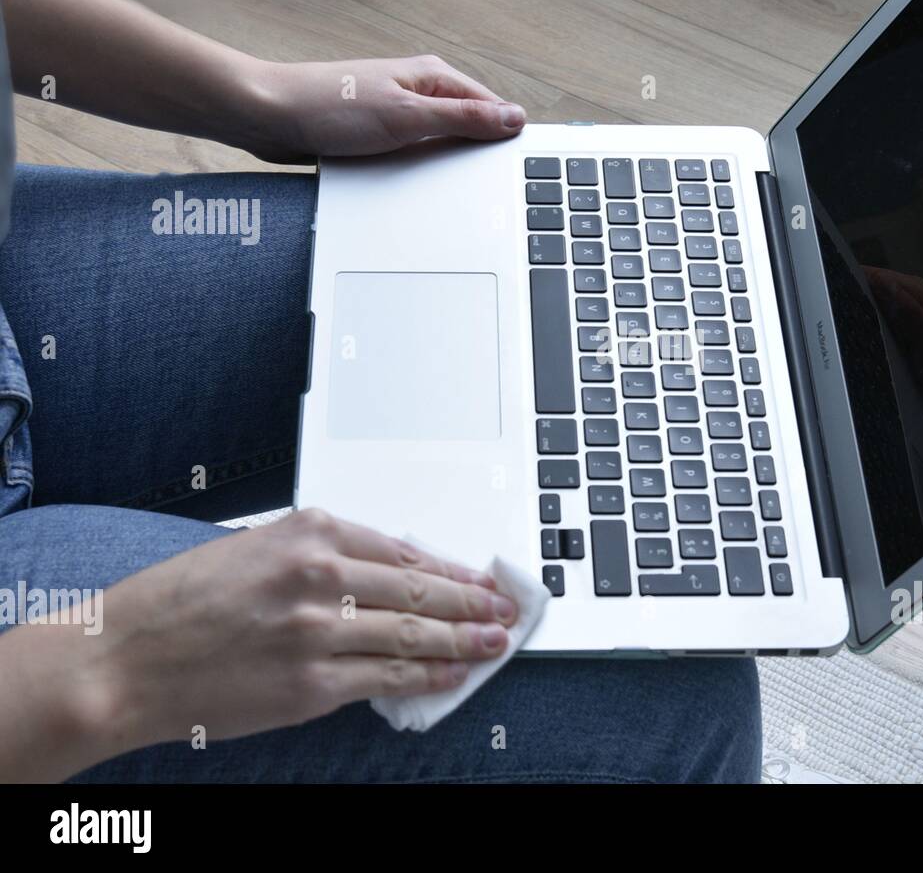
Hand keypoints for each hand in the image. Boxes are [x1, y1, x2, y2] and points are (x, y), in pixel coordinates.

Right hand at [68, 509, 517, 755]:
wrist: (123, 659)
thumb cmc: (180, 601)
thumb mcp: (255, 548)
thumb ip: (323, 555)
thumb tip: (391, 574)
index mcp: (309, 532)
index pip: (404, 551)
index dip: (451, 568)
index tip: (478, 577)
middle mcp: (320, 576)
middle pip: (420, 590)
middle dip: (472, 602)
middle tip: (504, 610)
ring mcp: (319, 633)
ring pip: (413, 635)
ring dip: (463, 640)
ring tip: (495, 642)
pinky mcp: (311, 685)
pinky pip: (386, 678)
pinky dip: (426, 676)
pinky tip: (451, 675)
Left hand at [237, 55, 527, 161]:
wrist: (269, 117)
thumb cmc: (330, 108)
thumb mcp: (408, 117)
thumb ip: (463, 119)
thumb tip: (514, 118)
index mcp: (433, 76)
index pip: (492, 107)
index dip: (506, 137)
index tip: (516, 168)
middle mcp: (420, 90)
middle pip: (471, 127)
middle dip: (478, 154)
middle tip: (484, 184)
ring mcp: (400, 112)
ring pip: (443, 143)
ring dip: (447, 165)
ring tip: (449, 185)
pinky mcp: (381, 133)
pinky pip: (416, 154)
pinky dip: (421, 170)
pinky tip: (417, 185)